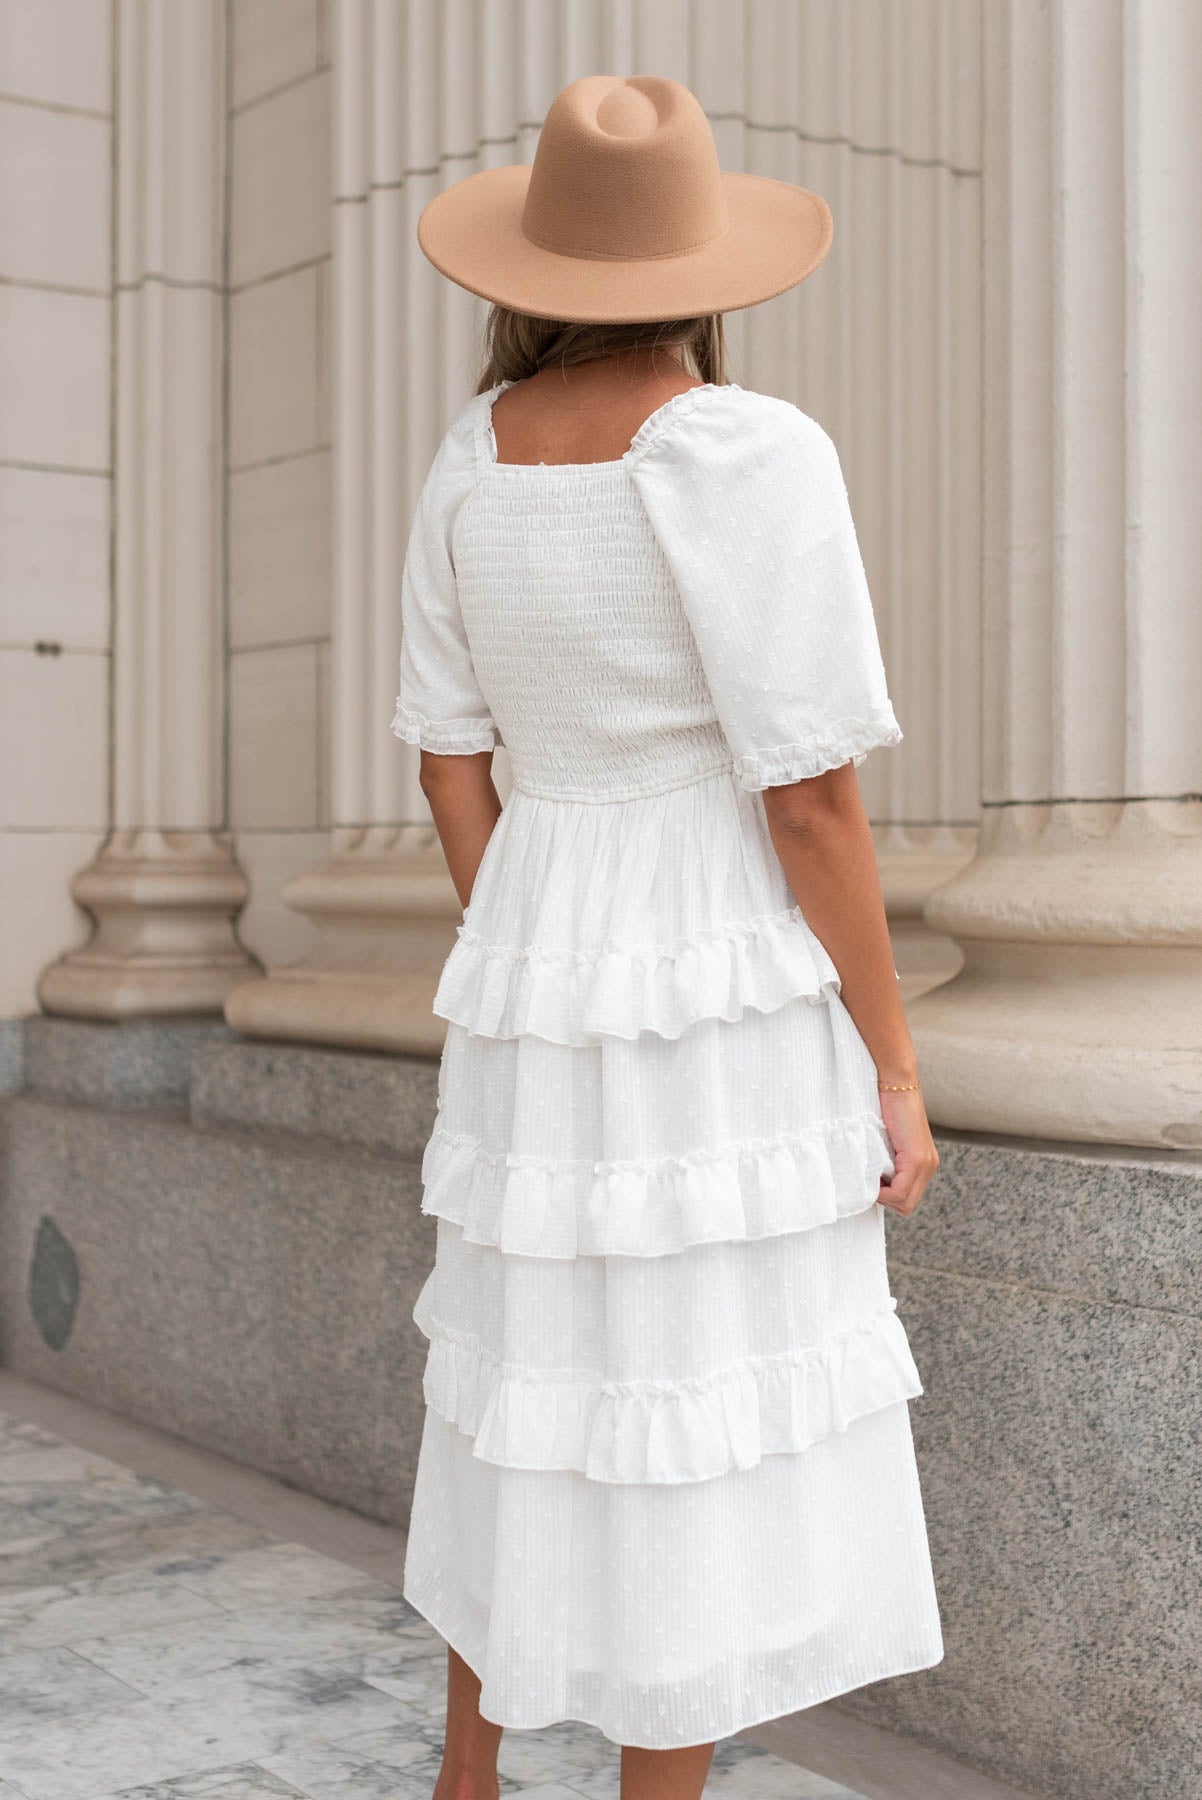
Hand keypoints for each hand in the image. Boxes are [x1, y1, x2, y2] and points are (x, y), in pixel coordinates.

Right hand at [876, 1088, 939, 1216]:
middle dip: (886, 1199)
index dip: (887, 1196)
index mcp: (924, 1163)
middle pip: (907, 1205)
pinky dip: (883, 1191)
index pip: (908, 1198)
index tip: (871, 1181)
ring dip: (883, 1195)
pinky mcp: (917, 1159)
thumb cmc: (885, 1106)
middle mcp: (929, 1166)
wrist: (894, 1083)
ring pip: (904, 1202)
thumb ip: (887, 1159)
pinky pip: (901, 1192)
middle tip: (870, 1181)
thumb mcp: (887, 1140)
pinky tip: (873, 1175)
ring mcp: (925, 1164)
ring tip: (871, 1175)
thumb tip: (873, 1181)